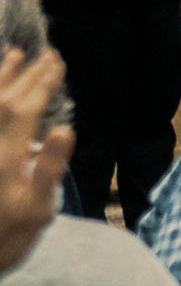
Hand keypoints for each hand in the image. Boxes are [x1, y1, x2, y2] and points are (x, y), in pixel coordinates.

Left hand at [0, 49, 73, 275]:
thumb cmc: (9, 236)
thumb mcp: (36, 210)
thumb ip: (48, 169)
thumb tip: (63, 130)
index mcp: (6, 158)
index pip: (25, 110)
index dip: (42, 84)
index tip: (57, 63)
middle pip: (4, 102)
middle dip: (28, 76)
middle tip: (47, 55)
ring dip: (0, 78)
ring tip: (12, 55)